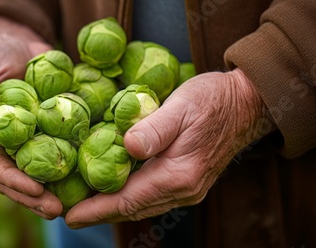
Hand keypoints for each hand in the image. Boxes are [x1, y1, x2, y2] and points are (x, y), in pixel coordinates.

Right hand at [0, 16, 62, 218]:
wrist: (15, 43)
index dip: (12, 180)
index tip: (36, 190)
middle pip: (14, 178)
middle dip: (33, 197)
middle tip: (57, 211)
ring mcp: (21, 142)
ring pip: (34, 173)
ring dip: (50, 193)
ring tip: (71, 207)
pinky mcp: (42, 134)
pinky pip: (53, 154)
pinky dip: (66, 170)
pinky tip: (83, 182)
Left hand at [65, 68, 274, 227]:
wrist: (245, 103)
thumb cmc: (212, 100)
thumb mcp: (182, 105)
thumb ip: (155, 128)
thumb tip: (127, 146)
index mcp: (179, 174)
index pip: (129, 199)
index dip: (97, 209)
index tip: (71, 216)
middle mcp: (184, 189)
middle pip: (133, 208)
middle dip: (100, 213)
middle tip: (70, 213)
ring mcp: (187, 188)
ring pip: (142, 205)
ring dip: (112, 208)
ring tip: (86, 206)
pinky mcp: (187, 181)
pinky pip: (151, 196)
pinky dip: (129, 197)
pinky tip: (114, 189)